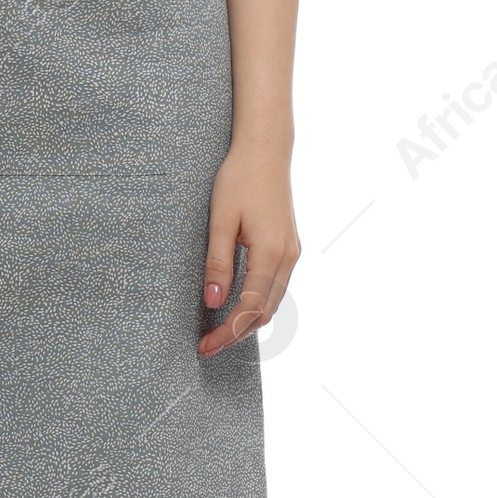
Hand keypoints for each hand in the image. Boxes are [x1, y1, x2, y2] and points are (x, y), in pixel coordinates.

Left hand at [199, 142, 299, 356]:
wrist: (266, 150)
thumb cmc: (239, 179)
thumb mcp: (220, 221)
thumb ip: (218, 263)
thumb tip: (213, 302)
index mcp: (271, 253)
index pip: (249, 309)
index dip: (227, 332)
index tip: (204, 347)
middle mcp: (288, 258)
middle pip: (265, 313)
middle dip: (236, 333)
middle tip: (206, 345)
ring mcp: (292, 253)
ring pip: (272, 302)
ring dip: (247, 321)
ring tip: (217, 330)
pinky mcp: (289, 247)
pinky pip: (275, 287)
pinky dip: (256, 303)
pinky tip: (236, 305)